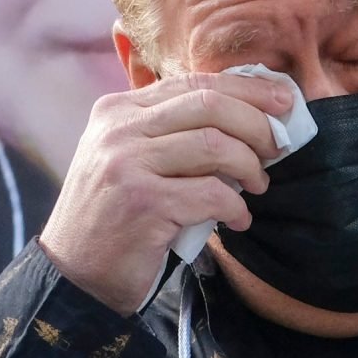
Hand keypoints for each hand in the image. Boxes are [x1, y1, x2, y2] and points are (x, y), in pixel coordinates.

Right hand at [40, 71, 293, 313]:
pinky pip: (211, 194)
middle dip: (257, 124)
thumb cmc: (116, 217)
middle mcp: (118, 129)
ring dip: (249, 167)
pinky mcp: (142, 203)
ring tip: (258, 186)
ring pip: (214, 145)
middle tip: (278, 147)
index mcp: (118, 110)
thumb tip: (246, 113)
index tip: (283, 102)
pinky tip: (238, 219)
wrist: (75, 274)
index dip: (247, 89)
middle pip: (209, 105)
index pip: (193, 83)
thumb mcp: (130, 159)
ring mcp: (127, 164)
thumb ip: (169, 132)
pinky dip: (236, 207)